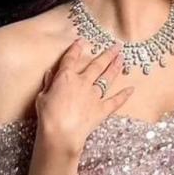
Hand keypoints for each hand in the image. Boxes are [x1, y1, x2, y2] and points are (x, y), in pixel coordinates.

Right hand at [35, 37, 134, 154]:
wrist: (61, 133)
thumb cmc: (48, 116)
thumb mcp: (42, 97)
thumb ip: (48, 84)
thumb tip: (50, 73)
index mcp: (66, 77)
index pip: (71, 59)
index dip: (76, 48)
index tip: (82, 41)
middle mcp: (82, 83)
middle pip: (97, 65)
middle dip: (107, 54)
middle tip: (117, 46)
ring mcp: (94, 95)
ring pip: (107, 78)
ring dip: (116, 67)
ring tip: (122, 58)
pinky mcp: (102, 109)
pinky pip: (115, 101)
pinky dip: (124, 96)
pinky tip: (131, 89)